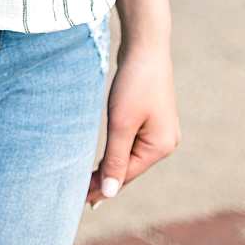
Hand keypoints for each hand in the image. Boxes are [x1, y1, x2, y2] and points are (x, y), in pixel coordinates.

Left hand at [86, 38, 180, 208]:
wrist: (146, 45)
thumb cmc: (135, 82)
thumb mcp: (121, 123)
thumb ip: (115, 159)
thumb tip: (110, 193)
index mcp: (160, 146)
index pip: (126, 175)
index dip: (103, 187)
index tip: (80, 200)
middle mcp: (165, 142)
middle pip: (130, 167)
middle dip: (106, 179)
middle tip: (79, 194)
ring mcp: (160, 129)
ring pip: (130, 155)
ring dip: (110, 165)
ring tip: (88, 181)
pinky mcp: (151, 117)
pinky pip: (131, 140)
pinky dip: (116, 149)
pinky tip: (105, 157)